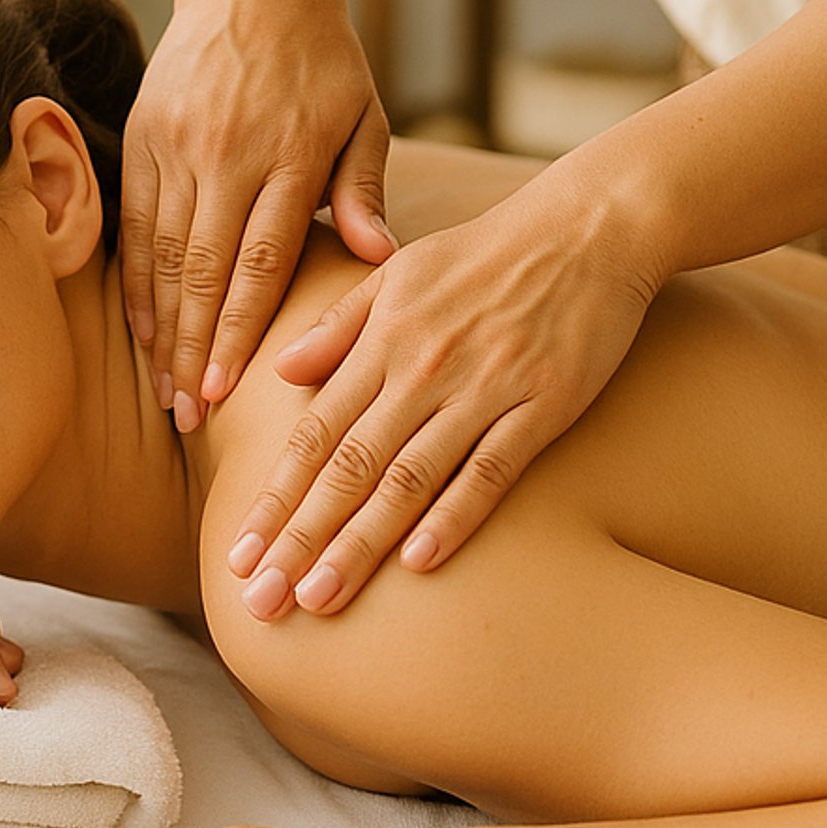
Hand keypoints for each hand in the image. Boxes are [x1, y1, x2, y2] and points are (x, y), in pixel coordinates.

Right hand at [121, 0, 394, 431]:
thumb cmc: (324, 61)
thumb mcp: (363, 115)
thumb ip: (362, 187)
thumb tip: (377, 257)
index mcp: (287, 153)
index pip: (259, 260)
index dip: (240, 332)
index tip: (228, 394)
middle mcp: (225, 153)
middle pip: (202, 271)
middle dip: (194, 351)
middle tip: (189, 417)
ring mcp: (177, 144)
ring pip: (160, 254)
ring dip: (161, 329)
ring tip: (164, 391)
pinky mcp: (143, 135)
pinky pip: (133, 222)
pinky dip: (135, 281)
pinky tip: (142, 329)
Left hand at [225, 173, 662, 619]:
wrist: (588, 227)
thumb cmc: (488, 251)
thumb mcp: (401, 270)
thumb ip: (341, 324)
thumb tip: (280, 370)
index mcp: (385, 337)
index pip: (315, 431)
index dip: (275, 496)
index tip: (238, 553)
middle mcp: (424, 367)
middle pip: (351, 465)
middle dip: (300, 537)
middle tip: (259, 600)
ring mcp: (484, 386)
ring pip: (410, 477)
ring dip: (360, 542)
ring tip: (318, 600)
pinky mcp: (543, 403)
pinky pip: (492, 467)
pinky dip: (455, 515)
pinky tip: (420, 562)